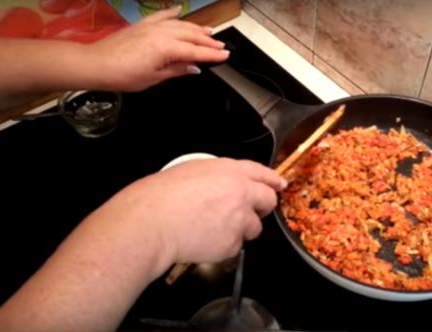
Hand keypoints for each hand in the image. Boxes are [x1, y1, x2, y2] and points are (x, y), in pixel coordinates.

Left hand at [88, 6, 228, 91]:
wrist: (96, 64)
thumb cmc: (122, 74)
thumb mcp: (154, 78)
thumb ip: (177, 70)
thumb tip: (193, 67)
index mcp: (167, 48)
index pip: (196, 51)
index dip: (212, 54)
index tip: (225, 55)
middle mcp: (162, 33)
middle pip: (192, 36)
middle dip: (208, 41)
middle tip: (221, 46)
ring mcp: (151, 26)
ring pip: (180, 25)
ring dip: (196, 28)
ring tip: (209, 32)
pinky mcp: (142, 25)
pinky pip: (161, 16)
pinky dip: (172, 13)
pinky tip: (179, 11)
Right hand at [102, 158, 286, 267]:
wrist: (152, 223)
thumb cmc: (162, 196)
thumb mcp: (193, 170)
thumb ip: (219, 176)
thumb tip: (228, 184)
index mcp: (230, 170)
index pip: (262, 173)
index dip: (273, 180)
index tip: (279, 184)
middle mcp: (241, 193)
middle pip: (269, 201)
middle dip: (262, 207)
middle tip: (248, 212)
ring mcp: (240, 219)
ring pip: (254, 227)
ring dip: (241, 229)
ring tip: (213, 227)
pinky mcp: (233, 243)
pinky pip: (236, 246)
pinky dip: (224, 246)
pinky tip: (205, 239)